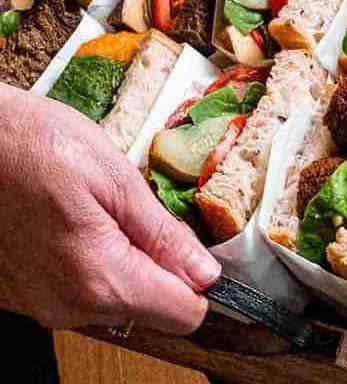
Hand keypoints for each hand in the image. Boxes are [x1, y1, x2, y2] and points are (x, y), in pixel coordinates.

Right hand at [0, 84, 220, 333]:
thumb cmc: (39, 146)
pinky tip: (82, 222)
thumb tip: (205, 271)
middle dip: (165, 267)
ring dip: (129, 262)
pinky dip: (96, 262)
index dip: (201, 278)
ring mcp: (43, 304)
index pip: (183, 314)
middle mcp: (69, 306)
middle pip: (152, 309)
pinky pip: (82, 292)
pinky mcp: (26, 295)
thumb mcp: (116, 178)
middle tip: (146, 215)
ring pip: (118, 301)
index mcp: (101, 278)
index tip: (198, 246)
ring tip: (109, 212)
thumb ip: (163, 233)